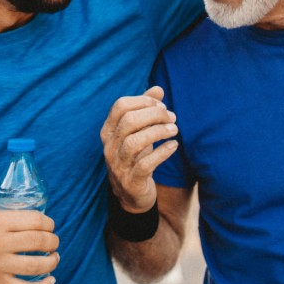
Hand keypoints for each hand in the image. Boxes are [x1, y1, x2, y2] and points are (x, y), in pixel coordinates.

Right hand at [0, 207, 58, 283]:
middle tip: (53, 242)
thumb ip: (10, 213)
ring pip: (36, 266)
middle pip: (39, 242)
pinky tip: (50, 280)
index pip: (35, 220)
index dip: (49, 223)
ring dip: (52, 261)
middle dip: (53, 241)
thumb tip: (37, 214)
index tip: (50, 226)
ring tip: (54, 258)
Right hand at [99, 86, 178, 211]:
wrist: (132, 195)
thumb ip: (146, 110)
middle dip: (154, 115)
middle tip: (172, 117)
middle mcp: (109, 147)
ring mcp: (118, 165)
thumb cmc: (136, 156)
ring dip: (158, 132)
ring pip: (135, 142)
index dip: (143, 101)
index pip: (120, 106)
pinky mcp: (131, 181)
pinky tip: (173, 146)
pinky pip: (146, 164)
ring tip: (174, 129)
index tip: (161, 105)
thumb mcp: (138, 132)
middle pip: (128, 121)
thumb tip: (158, 88)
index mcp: (108, 131)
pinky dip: (162, 152)